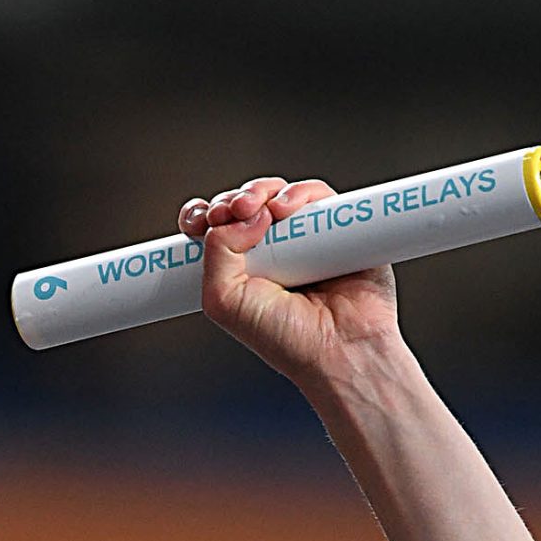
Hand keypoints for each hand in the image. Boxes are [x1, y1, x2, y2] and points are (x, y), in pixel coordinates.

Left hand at [178, 175, 399, 391]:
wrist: (341, 349)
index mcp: (241, 270)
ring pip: (276, 195)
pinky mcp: (338, 228)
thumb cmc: (287, 339)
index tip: (199, 222)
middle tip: (231, 211)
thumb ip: (216, 254)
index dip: (205, 215)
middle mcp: (272, 252)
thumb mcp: (225, 302)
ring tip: (262, 210)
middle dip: (232, 200)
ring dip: (260, 191)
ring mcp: (304, 239)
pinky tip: (286, 208)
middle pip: (243, 204)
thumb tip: (242, 214)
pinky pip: (316, 195)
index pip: (214, 229)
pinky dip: (299, 193)